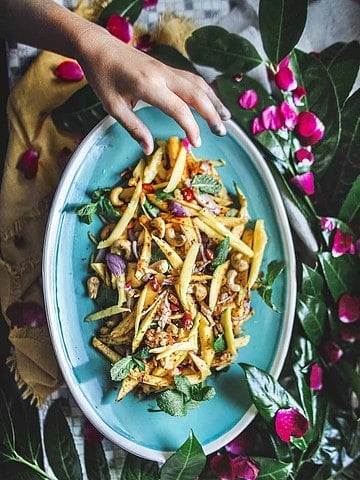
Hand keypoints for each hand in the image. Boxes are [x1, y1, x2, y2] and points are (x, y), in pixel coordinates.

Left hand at [75, 25, 230, 153]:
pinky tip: (210, 100)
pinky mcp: (166, 68)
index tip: (196, 143)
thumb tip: (148, 149)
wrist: (98, 47)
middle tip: (222, 132)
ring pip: (198, 84)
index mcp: (149, 87)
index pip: (179, 109)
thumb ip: (134, 128)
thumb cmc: (103, 78)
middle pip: (196, 95)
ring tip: (226, 117)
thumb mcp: (114, 107)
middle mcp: (162, 76)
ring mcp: (166, 69)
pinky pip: (191, 79)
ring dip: (214, 100)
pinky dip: (205, 91)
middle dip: (212, 114)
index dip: (191, 127)